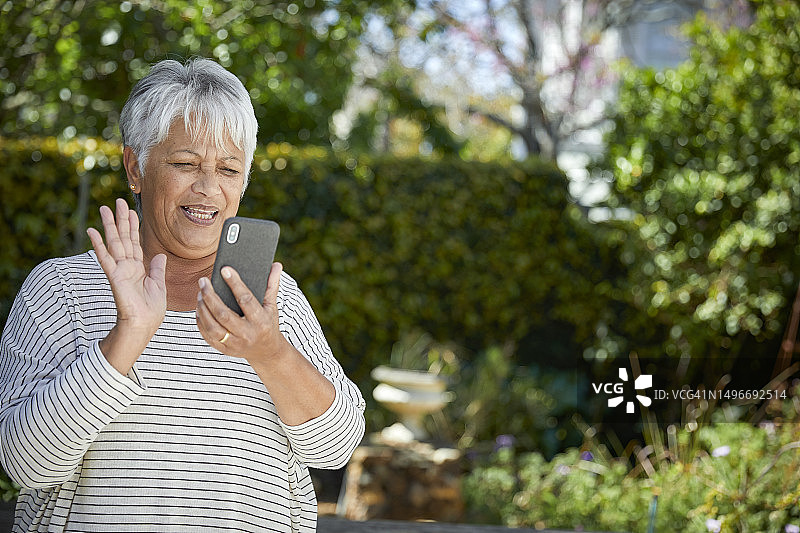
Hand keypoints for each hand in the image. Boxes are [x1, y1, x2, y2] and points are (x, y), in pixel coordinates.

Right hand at [87, 198, 166, 372]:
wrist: (144, 325)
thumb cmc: (151, 310)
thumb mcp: (159, 285)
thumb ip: (157, 269)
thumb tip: (160, 255)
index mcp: (138, 268)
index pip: (135, 242)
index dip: (133, 226)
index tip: (131, 211)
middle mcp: (128, 266)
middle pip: (123, 238)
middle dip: (121, 220)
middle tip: (117, 202)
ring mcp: (120, 270)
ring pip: (115, 243)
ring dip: (110, 226)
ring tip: (105, 209)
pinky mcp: (114, 277)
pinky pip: (106, 258)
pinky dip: (99, 245)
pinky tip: (93, 232)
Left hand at [198, 263, 336, 424]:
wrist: (267, 352)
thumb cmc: (268, 324)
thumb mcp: (272, 306)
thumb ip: (272, 285)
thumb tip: (276, 264)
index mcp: (261, 321)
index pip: (246, 300)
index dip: (235, 284)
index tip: (225, 269)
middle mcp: (248, 334)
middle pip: (224, 314)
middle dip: (210, 296)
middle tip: (203, 281)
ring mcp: (235, 344)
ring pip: (212, 326)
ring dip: (203, 308)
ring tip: (200, 293)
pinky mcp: (224, 350)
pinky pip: (207, 335)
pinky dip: (200, 321)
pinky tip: (199, 308)